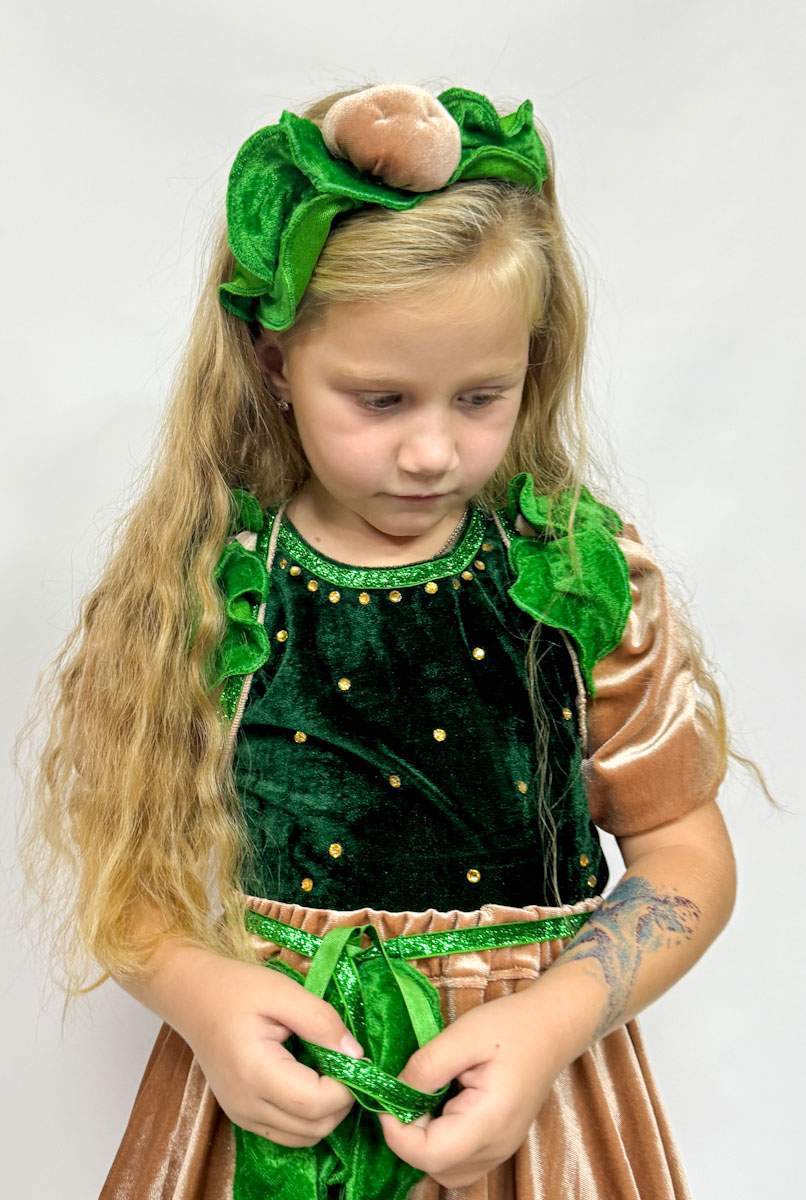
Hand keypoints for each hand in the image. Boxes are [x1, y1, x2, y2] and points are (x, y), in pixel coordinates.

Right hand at [137, 944, 362, 1145]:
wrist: (193, 996)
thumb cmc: (236, 988)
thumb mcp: (283, 992)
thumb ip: (321, 1022)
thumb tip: (356, 1055)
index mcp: (255, 1072)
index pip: (315, 1104)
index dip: (346, 1086)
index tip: (355, 1056)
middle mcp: (246, 1105)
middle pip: (314, 1128)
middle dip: (342, 1100)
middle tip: (345, 1061)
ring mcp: (242, 1116)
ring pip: (303, 1138)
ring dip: (327, 1112)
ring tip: (327, 1070)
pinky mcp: (242, 1116)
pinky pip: (287, 1133)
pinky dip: (308, 1117)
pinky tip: (309, 1081)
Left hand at [378, 986, 566, 1186]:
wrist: (553, 1027)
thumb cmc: (510, 1025)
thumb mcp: (463, 1034)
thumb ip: (426, 1067)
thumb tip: (395, 1094)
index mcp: (489, 1122)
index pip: (430, 1154)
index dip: (397, 1134)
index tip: (388, 1098)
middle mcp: (496, 1148)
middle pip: (435, 1166)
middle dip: (408, 1136)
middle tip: (408, 1093)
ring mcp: (500, 1150)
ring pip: (446, 1169)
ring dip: (423, 1142)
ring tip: (426, 1099)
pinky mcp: (498, 1143)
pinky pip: (459, 1160)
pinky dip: (440, 1142)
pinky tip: (442, 1107)